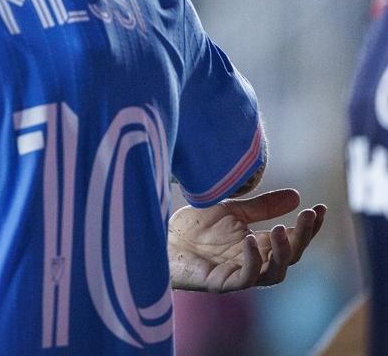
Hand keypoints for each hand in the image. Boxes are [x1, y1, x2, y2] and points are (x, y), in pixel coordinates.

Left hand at [168, 188, 324, 291]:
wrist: (160, 239)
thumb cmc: (194, 228)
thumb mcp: (232, 210)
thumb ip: (262, 207)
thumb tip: (296, 196)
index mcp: (259, 245)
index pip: (293, 240)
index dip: (308, 226)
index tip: (319, 208)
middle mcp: (254, 262)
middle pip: (290, 256)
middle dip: (302, 237)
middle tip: (307, 216)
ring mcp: (239, 274)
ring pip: (275, 272)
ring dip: (282, 252)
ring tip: (280, 229)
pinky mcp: (221, 283)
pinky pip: (246, 278)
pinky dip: (252, 260)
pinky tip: (250, 240)